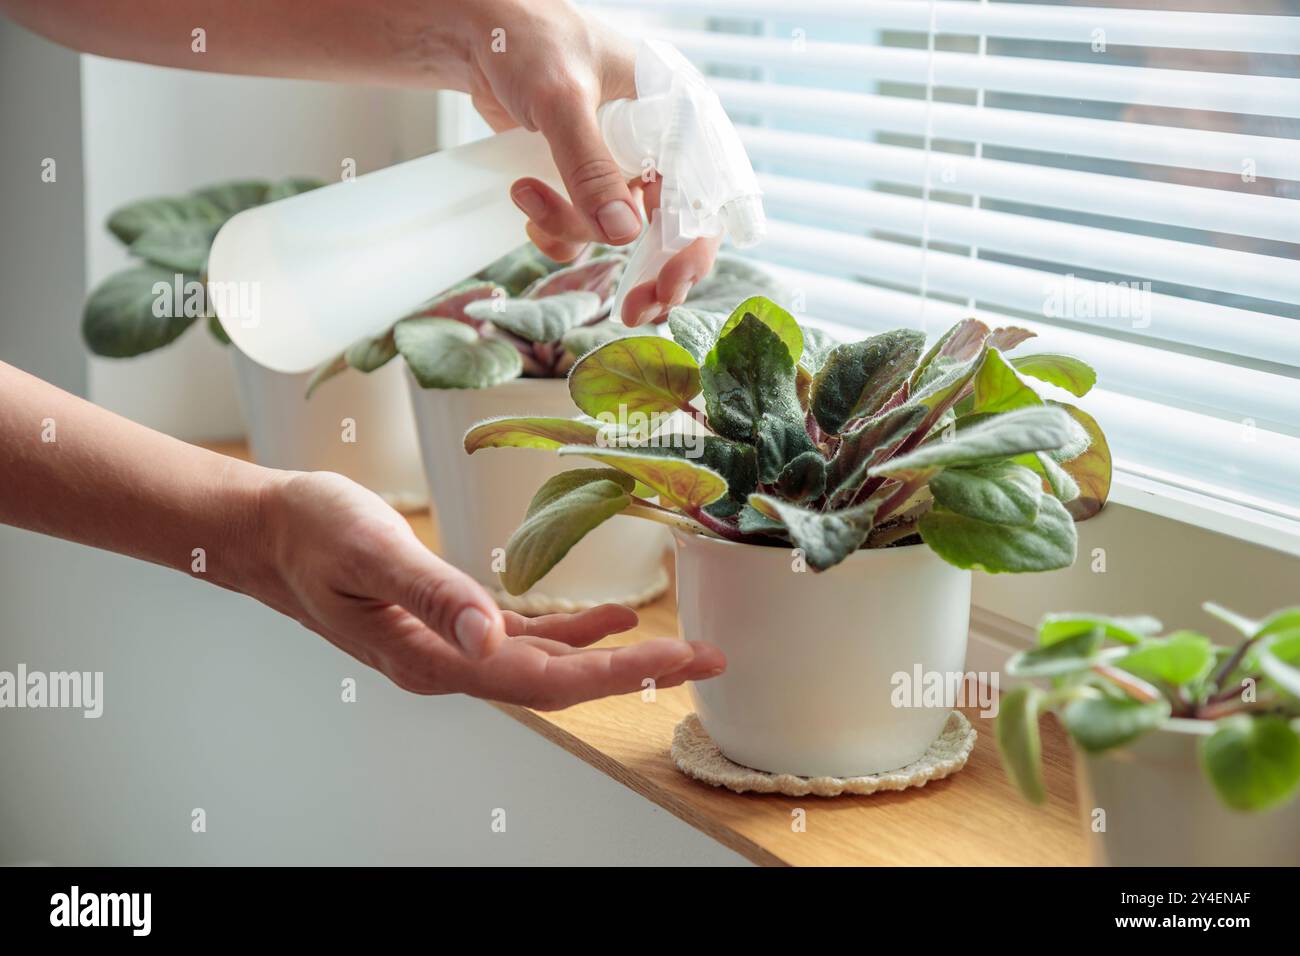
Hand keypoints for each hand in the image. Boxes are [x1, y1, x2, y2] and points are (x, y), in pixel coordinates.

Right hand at [252, 471, 724, 708]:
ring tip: (679, 650)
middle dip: (637, 674)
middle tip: (709, 658)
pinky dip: (571, 636)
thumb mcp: (372, 550)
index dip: (619, 674)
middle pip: (560, 683)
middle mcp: (452, 664)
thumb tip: (490, 635)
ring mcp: (454, 648)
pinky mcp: (452, 623)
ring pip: (549, 666)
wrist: (270, 529)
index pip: (546, 680)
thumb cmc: (313, 532)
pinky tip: (607, 623)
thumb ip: (433, 592)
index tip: (681, 661)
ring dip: (613, 660)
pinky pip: (525, 641)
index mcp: (436, 658)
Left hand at [461, 0, 719, 325]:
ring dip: (572, 231)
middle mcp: (657, 145)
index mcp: (677, 114)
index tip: (669, 289)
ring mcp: (620, 166)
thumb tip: (623, 234)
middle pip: (671, 229)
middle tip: (633, 311)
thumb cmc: (529, 41)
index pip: (705, 195)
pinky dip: (554, 229)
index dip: (693, 248)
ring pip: (615, 234)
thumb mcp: (561, 100)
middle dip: (647, 270)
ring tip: (527, 194)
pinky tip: (525, 195)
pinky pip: (582, 229)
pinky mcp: (585, 179)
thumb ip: (590, 166)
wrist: (477, 32)